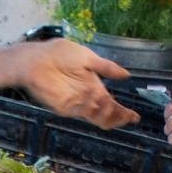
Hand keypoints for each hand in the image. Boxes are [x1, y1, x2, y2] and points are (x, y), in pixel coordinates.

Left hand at [18, 40, 139, 129]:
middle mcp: (87, 97)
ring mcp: (76, 103)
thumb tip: (127, 74)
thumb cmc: (60, 55)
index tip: (135, 117)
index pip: (111, 103)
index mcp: (94, 86)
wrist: (36, 60)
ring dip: (108, 115)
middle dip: (119, 117)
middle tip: (129, 118)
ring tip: (118, 112)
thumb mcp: (88, 58)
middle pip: (106, 113)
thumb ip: (106, 67)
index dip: (123, 111)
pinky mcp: (65, 107)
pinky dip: (92, 109)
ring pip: (97, 116)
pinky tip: (98, 104)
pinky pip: (83, 111)